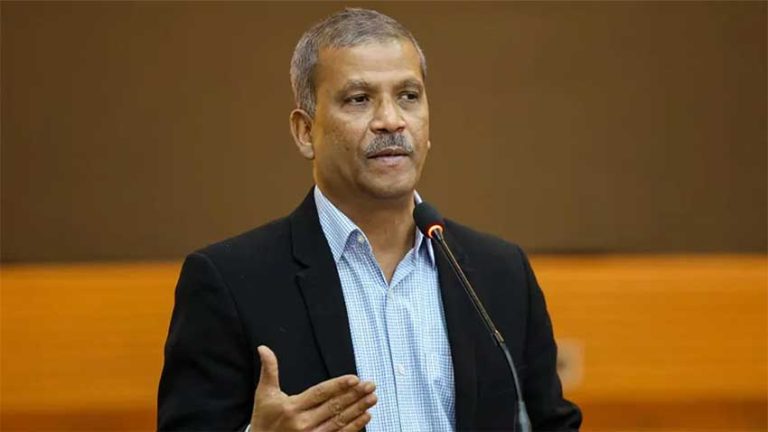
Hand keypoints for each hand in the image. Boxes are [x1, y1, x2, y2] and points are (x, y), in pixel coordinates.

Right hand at [251, 346, 376, 431]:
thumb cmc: (264, 419)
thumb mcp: (264, 394)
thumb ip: (269, 370)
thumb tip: (263, 348)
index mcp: (292, 407)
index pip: (320, 394)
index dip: (338, 386)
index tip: (354, 379)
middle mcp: (303, 423)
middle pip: (334, 406)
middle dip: (354, 395)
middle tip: (370, 385)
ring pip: (340, 421)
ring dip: (358, 409)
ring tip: (372, 398)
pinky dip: (354, 426)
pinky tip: (366, 417)